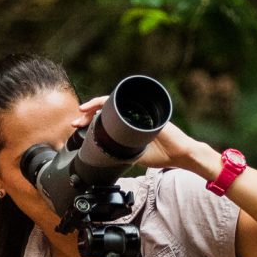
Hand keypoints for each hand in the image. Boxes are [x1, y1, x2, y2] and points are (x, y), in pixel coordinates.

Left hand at [79, 97, 213, 179]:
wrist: (180, 155)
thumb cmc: (160, 155)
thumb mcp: (132, 153)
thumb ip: (119, 149)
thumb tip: (100, 153)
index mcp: (127, 124)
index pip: (105, 117)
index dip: (90, 120)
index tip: (77, 127)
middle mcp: (132, 114)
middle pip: (106, 107)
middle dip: (88, 112)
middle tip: (76, 121)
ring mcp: (140, 111)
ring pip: (113, 102)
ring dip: (96, 104)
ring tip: (84, 110)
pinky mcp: (147, 111)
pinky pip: (127, 103)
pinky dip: (113, 102)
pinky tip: (102, 106)